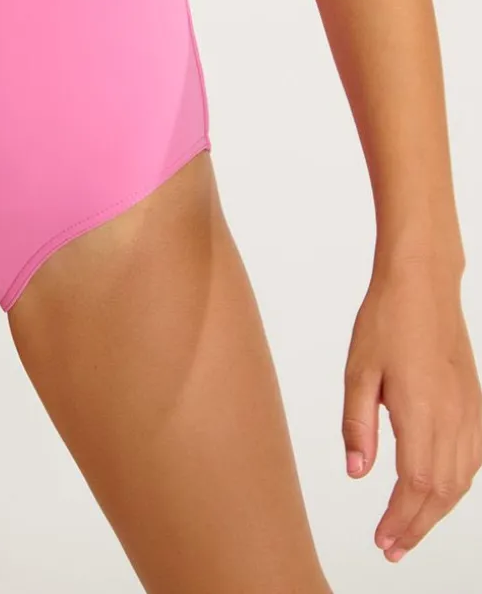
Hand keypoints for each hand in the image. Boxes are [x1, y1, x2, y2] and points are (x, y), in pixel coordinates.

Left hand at [343, 261, 481, 562]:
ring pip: (462, 480)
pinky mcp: (475, 402)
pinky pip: (473, 458)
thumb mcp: (358, 369)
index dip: (401, 519)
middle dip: (417, 525)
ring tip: (410, 528)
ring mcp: (469, 410)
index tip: (384, 540)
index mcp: (422, 410)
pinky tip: (439, 492)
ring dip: (437, 510)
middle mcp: (453, 416)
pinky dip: (457, 485)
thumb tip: (358, 473)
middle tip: (392, 547)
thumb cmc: (387, 318)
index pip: (416, 484)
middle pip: (442, 492)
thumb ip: (358, 424)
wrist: (423, 282)